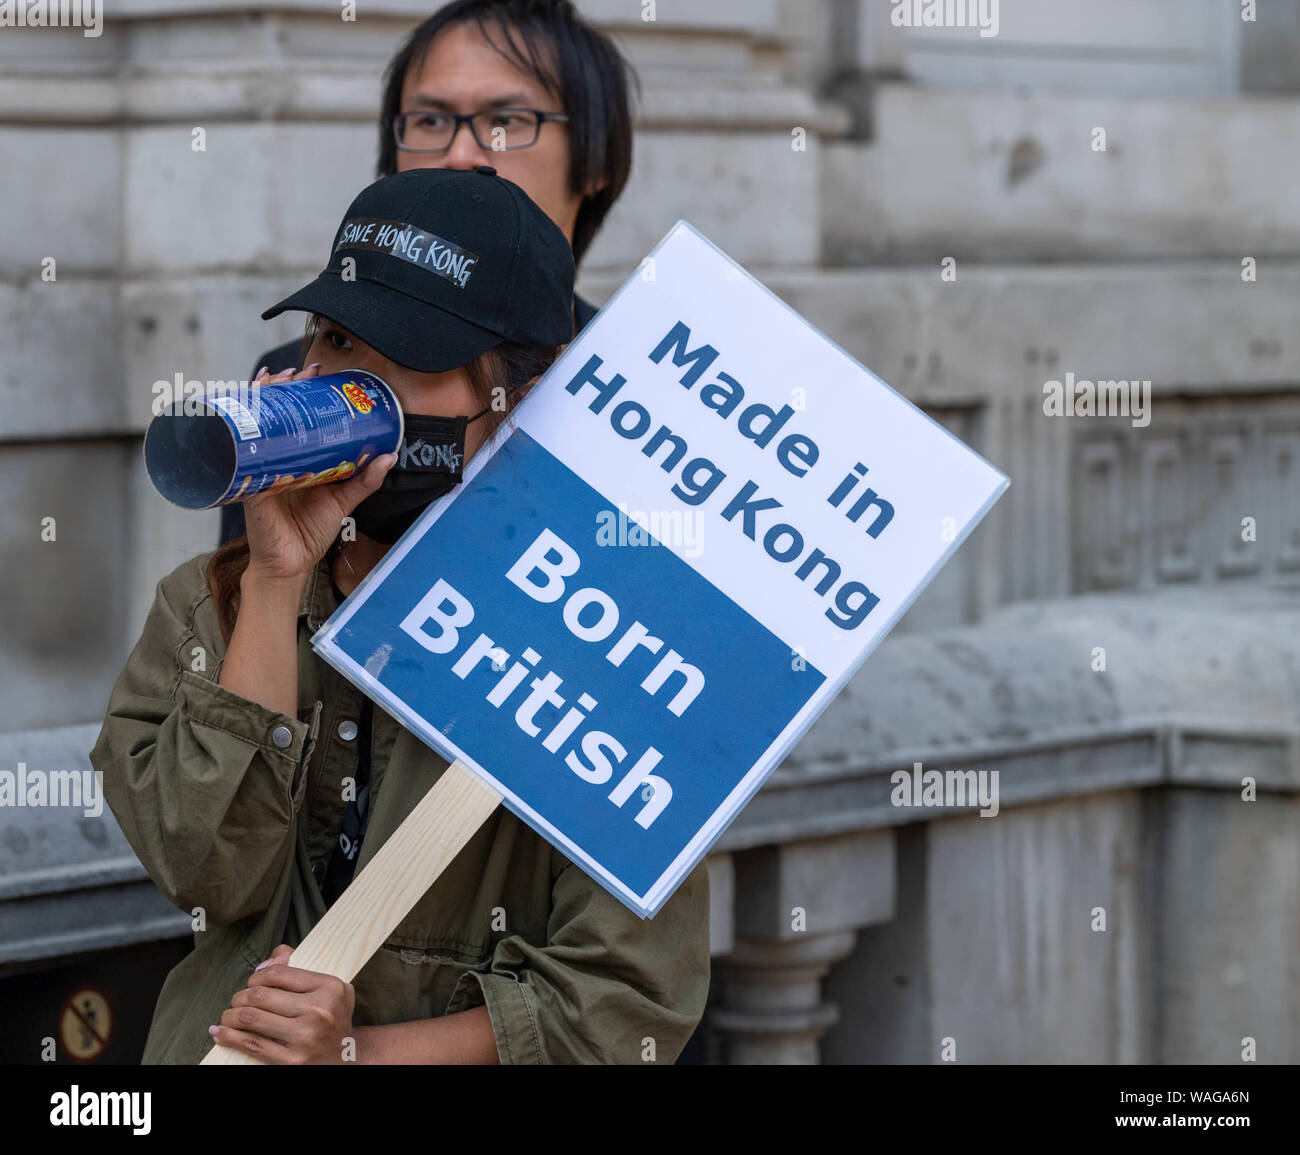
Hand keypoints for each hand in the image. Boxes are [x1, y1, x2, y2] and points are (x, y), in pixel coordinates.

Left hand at [210, 944, 357, 1064]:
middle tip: (237, 1001)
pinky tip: (221, 1033)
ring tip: (227, 1016)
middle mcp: (319, 1011)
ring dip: (230, 1016)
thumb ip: (302, 968)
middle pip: (260, 995)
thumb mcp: (331, 989)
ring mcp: (305, 1037)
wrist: (348, 1059)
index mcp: (329, 988)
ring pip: (251, 1018)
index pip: (279, 973)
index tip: (252, 982)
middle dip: (240, 996)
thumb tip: (272, 957)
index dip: (258, 976)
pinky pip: (251, 1044)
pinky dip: (230, 1037)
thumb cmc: (333, 1019)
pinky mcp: (292, 1061)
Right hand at [242, 364, 396, 583]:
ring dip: (261, 399)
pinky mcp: (249, 483)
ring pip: (254, 425)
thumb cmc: (310, 532)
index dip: (301, 393)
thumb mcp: (343, 500)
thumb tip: (389, 455)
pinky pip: (243, 455)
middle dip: (282, 387)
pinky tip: (244, 415)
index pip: (296, 417)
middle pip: (273, 413)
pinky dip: (242, 433)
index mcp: (297, 459)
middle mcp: (276, 458)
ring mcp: (259, 468)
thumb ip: (366, 480)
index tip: (317, 373)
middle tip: (298, 372)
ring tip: (272, 380)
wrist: (289, 565)